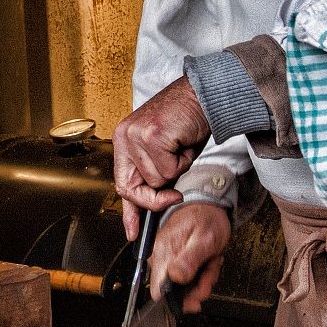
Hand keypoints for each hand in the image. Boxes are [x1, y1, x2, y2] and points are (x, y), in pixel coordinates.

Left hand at [113, 75, 208, 239]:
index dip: (129, 210)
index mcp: (125, 139)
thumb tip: (152, 205)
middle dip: (155, 197)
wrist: (205, 94)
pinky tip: (184, 142)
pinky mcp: (152, 136)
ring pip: (155, 180)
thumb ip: (154, 175)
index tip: (133, 231)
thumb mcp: (166, 151)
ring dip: (176, 170)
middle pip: (130, 188)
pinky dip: (183, 162)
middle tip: (175, 192)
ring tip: (181, 147)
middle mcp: (125, 136)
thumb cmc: (189, 120)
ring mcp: (136, 136)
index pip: (121, 182)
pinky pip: (168, 170)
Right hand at [149, 202, 230, 312]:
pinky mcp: (173, 258)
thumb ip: (190, 259)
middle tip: (210, 275)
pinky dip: (200, 274)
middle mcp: (160, 256)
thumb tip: (175, 277)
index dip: (179, 299)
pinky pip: (185, 276)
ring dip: (201, 280)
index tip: (198, 294)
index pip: (158, 290)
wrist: (209, 204)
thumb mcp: (204, 239)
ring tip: (211, 265)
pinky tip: (207, 263)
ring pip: (181, 286)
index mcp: (163, 252)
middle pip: (172, 292)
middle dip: (196, 288)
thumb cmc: (206, 217)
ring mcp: (166, 257)